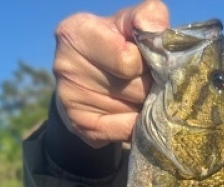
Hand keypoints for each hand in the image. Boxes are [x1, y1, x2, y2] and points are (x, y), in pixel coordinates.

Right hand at [52, 0, 169, 147]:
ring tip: (139, 95)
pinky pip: (126, 131)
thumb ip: (148, 18)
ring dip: (146, 106)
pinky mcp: (81, 127)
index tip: (142, 58)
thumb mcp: (130, 24)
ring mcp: (70, 99)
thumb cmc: (115, 44)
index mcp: (75, 33)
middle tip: (147, 80)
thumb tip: (156, 29)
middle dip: (151, 86)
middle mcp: (66, 66)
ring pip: (135, 112)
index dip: (146, 63)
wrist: (88, 79)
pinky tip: (133, 113)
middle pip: (137, 89)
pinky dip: (137, 125)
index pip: (129, 61)